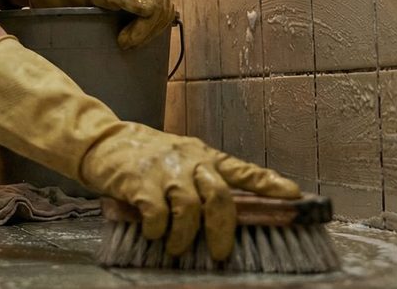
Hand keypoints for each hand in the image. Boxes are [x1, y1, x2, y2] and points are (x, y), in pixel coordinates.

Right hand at [0, 36, 298, 259]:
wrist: (101, 142)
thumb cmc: (142, 157)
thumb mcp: (177, 160)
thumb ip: (199, 180)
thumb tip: (223, 216)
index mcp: (202, 156)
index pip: (242, 170)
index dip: (269, 184)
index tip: (295, 197)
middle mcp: (189, 160)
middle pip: (219, 197)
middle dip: (223, 230)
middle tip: (219, 253)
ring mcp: (164, 169)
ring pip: (189, 209)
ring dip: (184, 236)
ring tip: (176, 248)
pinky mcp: (139, 180)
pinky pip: (157, 212)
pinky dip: (158, 229)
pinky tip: (153, 233)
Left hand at [27, 0, 176, 48]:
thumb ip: (127, 0)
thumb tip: (150, 10)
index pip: (156, 8)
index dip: (142, 27)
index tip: (123, 40)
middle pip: (162, 15)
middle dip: (144, 33)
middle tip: (124, 45)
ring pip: (164, 21)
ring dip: (148, 36)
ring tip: (129, 45)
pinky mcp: (161, 8)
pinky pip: (163, 24)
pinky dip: (151, 34)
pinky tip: (138, 40)